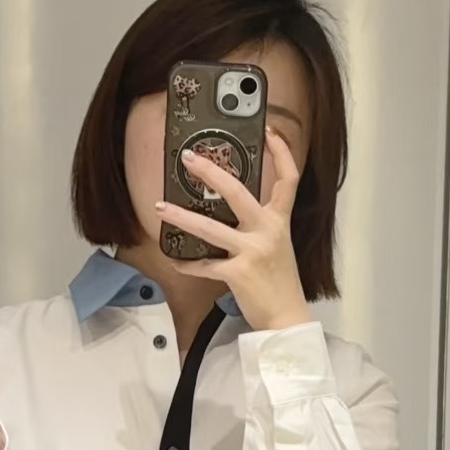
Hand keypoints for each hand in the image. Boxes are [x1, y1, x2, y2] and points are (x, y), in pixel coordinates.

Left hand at [154, 127, 313, 332]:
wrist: (287, 317)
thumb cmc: (280, 282)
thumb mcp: (277, 246)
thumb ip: (260, 227)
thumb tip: (232, 214)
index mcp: (279, 221)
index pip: (289, 180)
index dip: (282, 153)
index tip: (270, 132)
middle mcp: (268, 231)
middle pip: (238, 192)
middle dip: (210, 173)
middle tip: (188, 159)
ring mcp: (253, 251)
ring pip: (211, 228)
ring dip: (182, 217)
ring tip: (160, 208)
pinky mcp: (238, 272)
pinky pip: (205, 265)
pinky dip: (188, 264)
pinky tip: (176, 261)